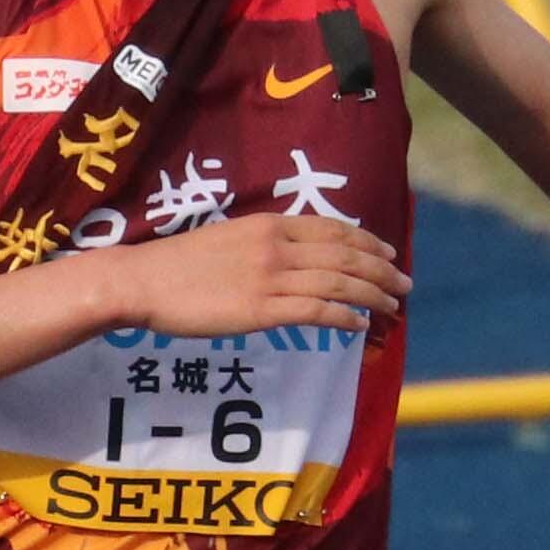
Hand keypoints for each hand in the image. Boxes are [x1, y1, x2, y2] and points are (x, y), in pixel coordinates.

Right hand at [112, 210, 405, 339]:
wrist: (144, 281)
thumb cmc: (178, 264)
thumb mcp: (228, 237)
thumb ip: (263, 243)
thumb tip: (292, 257)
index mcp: (269, 224)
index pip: (333, 229)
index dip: (367, 241)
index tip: (388, 253)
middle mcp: (276, 246)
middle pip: (346, 255)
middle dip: (382, 270)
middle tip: (405, 283)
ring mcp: (270, 278)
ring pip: (339, 283)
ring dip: (373, 295)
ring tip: (392, 307)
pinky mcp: (261, 310)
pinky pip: (317, 312)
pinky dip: (345, 317)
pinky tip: (360, 326)